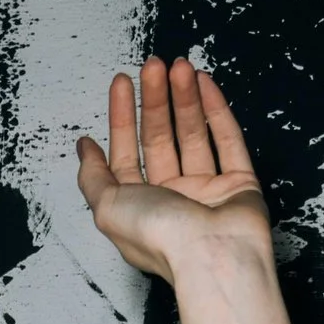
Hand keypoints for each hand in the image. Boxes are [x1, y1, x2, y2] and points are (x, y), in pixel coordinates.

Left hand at [75, 53, 273, 294]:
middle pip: (159, 139)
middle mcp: (171, 199)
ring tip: (179, 66)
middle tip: (153, 65)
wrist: (212, 258)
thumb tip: (83, 148)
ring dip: (184, 99)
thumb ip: (93, 177)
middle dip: (154, 100)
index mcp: (138, 209)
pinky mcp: (240, 184)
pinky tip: (204, 83)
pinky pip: (227, 141)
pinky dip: (217, 111)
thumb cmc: (159, 238)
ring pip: (192, 135)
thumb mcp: (108, 208)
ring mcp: (207, 191)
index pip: (126, 155)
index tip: (121, 82)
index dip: (121, 117)